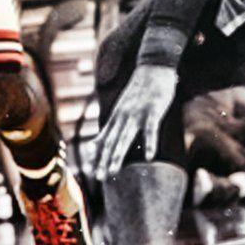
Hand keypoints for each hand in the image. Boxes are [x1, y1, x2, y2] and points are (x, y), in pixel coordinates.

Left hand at [89, 64, 177, 179]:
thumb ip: (115, 123)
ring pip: (125, 137)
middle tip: (98, 177)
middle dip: (104, 160)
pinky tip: (149, 157)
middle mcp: (123, 116)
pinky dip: (149, 143)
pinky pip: (150, 130)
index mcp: (116, 116)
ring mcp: (137, 114)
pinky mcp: (153, 111)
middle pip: (112, 142)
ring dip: (118, 155)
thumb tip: (104, 136)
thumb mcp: (123, 106)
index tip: (91, 171)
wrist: (153, 67)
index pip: (104, 139)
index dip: (97, 156)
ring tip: (113, 171)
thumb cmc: (140, 89)